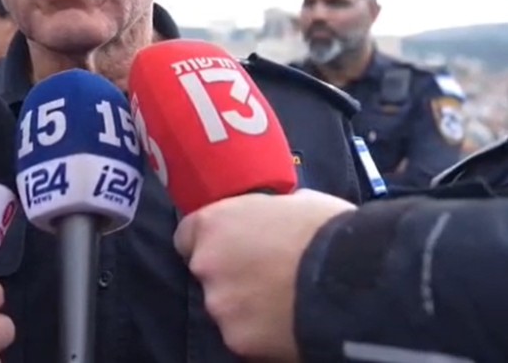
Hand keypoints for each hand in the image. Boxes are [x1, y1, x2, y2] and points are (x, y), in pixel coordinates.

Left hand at [173, 190, 355, 361]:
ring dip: (247, 307)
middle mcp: (206, 264)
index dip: (211, 242)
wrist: (356, 279)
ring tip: (285, 301)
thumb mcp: (295, 202)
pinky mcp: (238, 340)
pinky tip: (290, 323)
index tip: (233, 249)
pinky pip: (246, 336)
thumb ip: (267, 212)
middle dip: (232, 276)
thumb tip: (274, 217)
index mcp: (213, 224)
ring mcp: (220, 305)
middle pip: (208, 273)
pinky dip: (263, 333)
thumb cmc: (327, 230)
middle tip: (268, 277)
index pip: (187, 236)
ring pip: (226, 308)